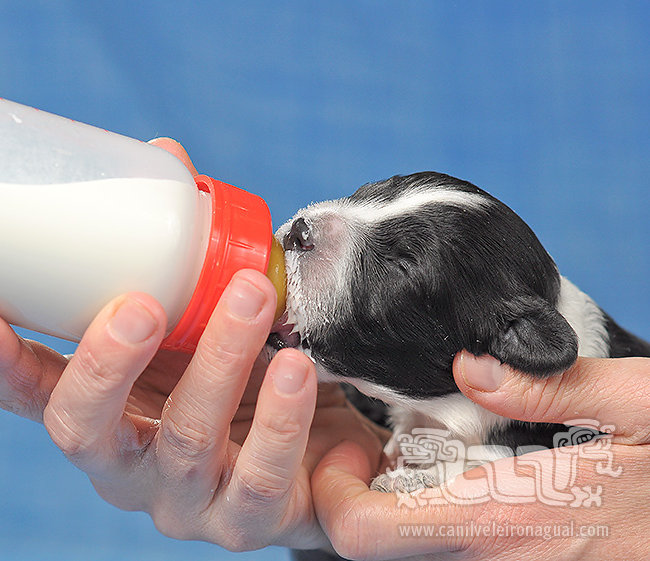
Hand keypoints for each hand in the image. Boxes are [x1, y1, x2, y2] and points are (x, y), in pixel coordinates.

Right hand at [0, 138, 384, 551]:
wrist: (318, 450)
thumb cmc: (236, 375)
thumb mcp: (195, 319)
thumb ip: (175, 250)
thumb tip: (161, 157)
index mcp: (101, 414)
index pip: (31, 396)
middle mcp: (128, 465)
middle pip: (84, 431)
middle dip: (103, 365)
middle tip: (140, 303)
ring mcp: (186, 501)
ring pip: (184, 442)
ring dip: (215, 361)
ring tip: (251, 296)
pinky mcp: (250, 520)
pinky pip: (260, 477)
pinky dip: (278, 417)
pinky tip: (294, 367)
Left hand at [311, 352, 649, 559]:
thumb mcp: (640, 408)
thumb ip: (548, 389)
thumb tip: (470, 369)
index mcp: (502, 519)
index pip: (363, 533)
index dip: (334, 494)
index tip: (351, 453)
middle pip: (378, 549)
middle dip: (363, 499)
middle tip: (382, 450)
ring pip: (413, 553)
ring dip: (401, 514)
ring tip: (423, 464)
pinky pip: (452, 555)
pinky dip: (438, 526)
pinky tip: (466, 488)